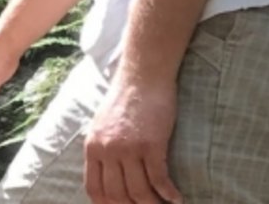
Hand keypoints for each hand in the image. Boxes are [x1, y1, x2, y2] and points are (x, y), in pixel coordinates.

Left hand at [84, 78, 183, 203]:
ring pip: (139, 192)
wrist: (142, 77)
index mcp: (92, 147)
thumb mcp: (101, 125)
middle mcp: (107, 151)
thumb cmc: (125, 99)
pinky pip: (159, 179)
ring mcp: (128, 149)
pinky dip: (168, 193)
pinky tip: (176, 198)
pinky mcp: (151, 145)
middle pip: (116, 195)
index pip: (94, 189)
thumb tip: (107, 174)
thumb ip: (101, 149)